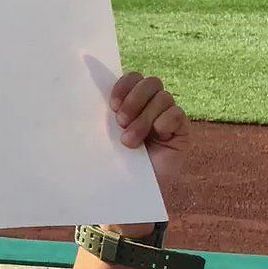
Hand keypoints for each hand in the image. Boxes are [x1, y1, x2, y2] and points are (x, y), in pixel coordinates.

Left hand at [103, 72, 189, 238]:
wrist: (131, 190)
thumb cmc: (113, 161)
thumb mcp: (105, 134)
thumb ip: (104, 113)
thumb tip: (86, 86)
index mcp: (131, 101)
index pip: (133, 77)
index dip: (123, 86)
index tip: (111, 106)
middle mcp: (151, 105)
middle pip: (150, 82)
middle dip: (134, 100)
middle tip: (120, 122)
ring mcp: (167, 116)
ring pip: (163, 97)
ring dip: (144, 118)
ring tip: (131, 141)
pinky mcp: (181, 130)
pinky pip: (176, 113)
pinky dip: (164, 122)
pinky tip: (158, 137)